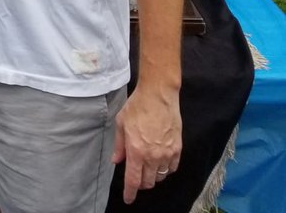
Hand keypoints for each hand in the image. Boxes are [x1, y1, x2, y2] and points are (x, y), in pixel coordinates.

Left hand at [112, 85, 181, 203]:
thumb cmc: (137, 106)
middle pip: (147, 182)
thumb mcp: (121, 123)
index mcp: (136, 151)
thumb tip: (116, 161)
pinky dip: (165, 170)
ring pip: (160, 177)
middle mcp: (152, 156)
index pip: (133, 180)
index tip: (128, 199)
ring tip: (148, 167)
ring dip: (153, 176)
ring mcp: (167, 154)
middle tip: (136, 175)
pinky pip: (172, 168)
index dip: (130, 193)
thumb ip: (119, 145)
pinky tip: (160, 162)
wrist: (158, 95)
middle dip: (141, 183)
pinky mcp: (177, 149)